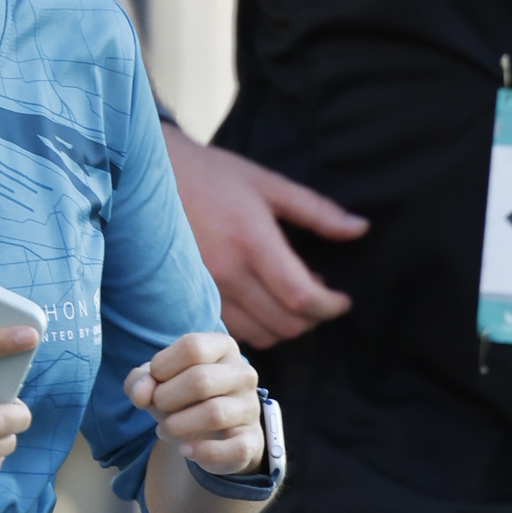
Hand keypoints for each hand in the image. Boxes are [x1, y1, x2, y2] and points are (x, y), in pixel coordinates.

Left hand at [127, 325, 265, 478]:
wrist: (213, 432)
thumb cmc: (182, 397)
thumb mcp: (157, 382)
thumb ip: (140, 381)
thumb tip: (140, 394)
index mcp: (222, 347)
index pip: (192, 347)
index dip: (162, 367)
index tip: (155, 380)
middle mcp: (243, 373)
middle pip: (201, 380)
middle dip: (166, 398)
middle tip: (157, 407)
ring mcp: (251, 407)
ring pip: (214, 414)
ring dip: (177, 426)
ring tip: (164, 430)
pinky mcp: (252, 439)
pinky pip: (234, 448)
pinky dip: (203, 452)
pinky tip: (185, 450)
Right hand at [165, 120, 365, 347]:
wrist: (152, 181)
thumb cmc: (213, 176)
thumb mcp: (268, 184)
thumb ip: (316, 211)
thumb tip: (359, 228)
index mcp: (252, 241)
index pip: (300, 297)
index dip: (329, 306)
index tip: (343, 300)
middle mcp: (228, 273)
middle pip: (284, 324)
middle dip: (312, 319)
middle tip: (322, 298)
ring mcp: (206, 290)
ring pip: (260, 336)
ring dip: (285, 327)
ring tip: (293, 300)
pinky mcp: (191, 299)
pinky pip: (233, 332)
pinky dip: (257, 328)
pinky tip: (263, 304)